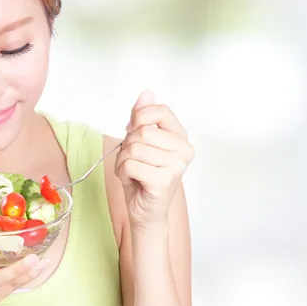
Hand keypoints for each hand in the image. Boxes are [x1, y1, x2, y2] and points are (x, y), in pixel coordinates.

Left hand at [115, 90, 194, 230]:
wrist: (145, 212)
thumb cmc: (142, 176)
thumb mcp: (140, 142)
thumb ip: (143, 117)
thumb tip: (146, 94)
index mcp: (181, 137)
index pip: (160, 110)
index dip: (139, 117)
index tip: (133, 129)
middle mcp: (184, 150)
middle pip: (142, 132)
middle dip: (127, 145)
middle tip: (132, 159)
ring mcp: (177, 166)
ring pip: (133, 149)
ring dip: (123, 160)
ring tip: (133, 171)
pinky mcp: (164, 181)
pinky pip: (130, 165)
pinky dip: (122, 172)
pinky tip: (133, 180)